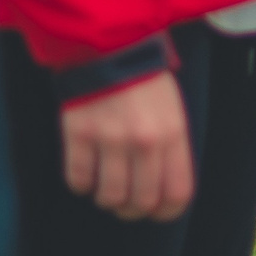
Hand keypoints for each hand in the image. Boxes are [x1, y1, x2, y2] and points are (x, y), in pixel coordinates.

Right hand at [62, 70, 193, 221]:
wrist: (108, 43)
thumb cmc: (143, 78)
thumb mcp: (171, 109)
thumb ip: (170, 148)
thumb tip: (163, 190)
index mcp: (172, 133)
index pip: (177, 194)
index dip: (166, 212)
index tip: (155, 211)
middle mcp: (144, 140)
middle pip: (142, 202)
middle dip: (133, 209)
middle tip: (126, 202)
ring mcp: (110, 138)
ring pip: (110, 197)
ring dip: (107, 198)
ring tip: (105, 186)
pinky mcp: (79, 133)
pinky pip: (78, 180)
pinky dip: (81, 183)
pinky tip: (85, 170)